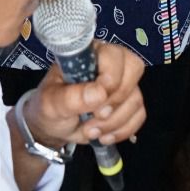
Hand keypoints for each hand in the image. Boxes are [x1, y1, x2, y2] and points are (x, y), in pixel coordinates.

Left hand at [23, 41, 145, 147]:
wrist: (53, 128)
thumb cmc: (50, 107)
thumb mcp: (51, 103)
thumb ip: (71, 97)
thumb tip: (98, 93)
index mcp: (90, 54)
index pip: (114, 54)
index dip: (112, 77)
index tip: (98, 99)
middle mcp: (110, 64)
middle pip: (134, 71)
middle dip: (115, 101)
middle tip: (95, 116)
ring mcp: (122, 84)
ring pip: (136, 99)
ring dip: (114, 122)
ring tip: (90, 130)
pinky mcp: (128, 104)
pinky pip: (139, 116)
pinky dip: (122, 130)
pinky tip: (103, 136)